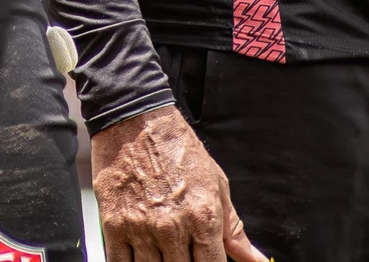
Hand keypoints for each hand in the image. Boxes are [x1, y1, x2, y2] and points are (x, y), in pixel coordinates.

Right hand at [91, 105, 266, 261]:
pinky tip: (140, 257)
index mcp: (203, 217)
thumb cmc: (178, 148)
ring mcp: (142, 228)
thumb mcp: (216, 183)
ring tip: (163, 250)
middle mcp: (173, 227)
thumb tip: (254, 260)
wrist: (136, 119)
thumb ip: (233, 228)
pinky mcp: (114, 225)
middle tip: (182, 252)